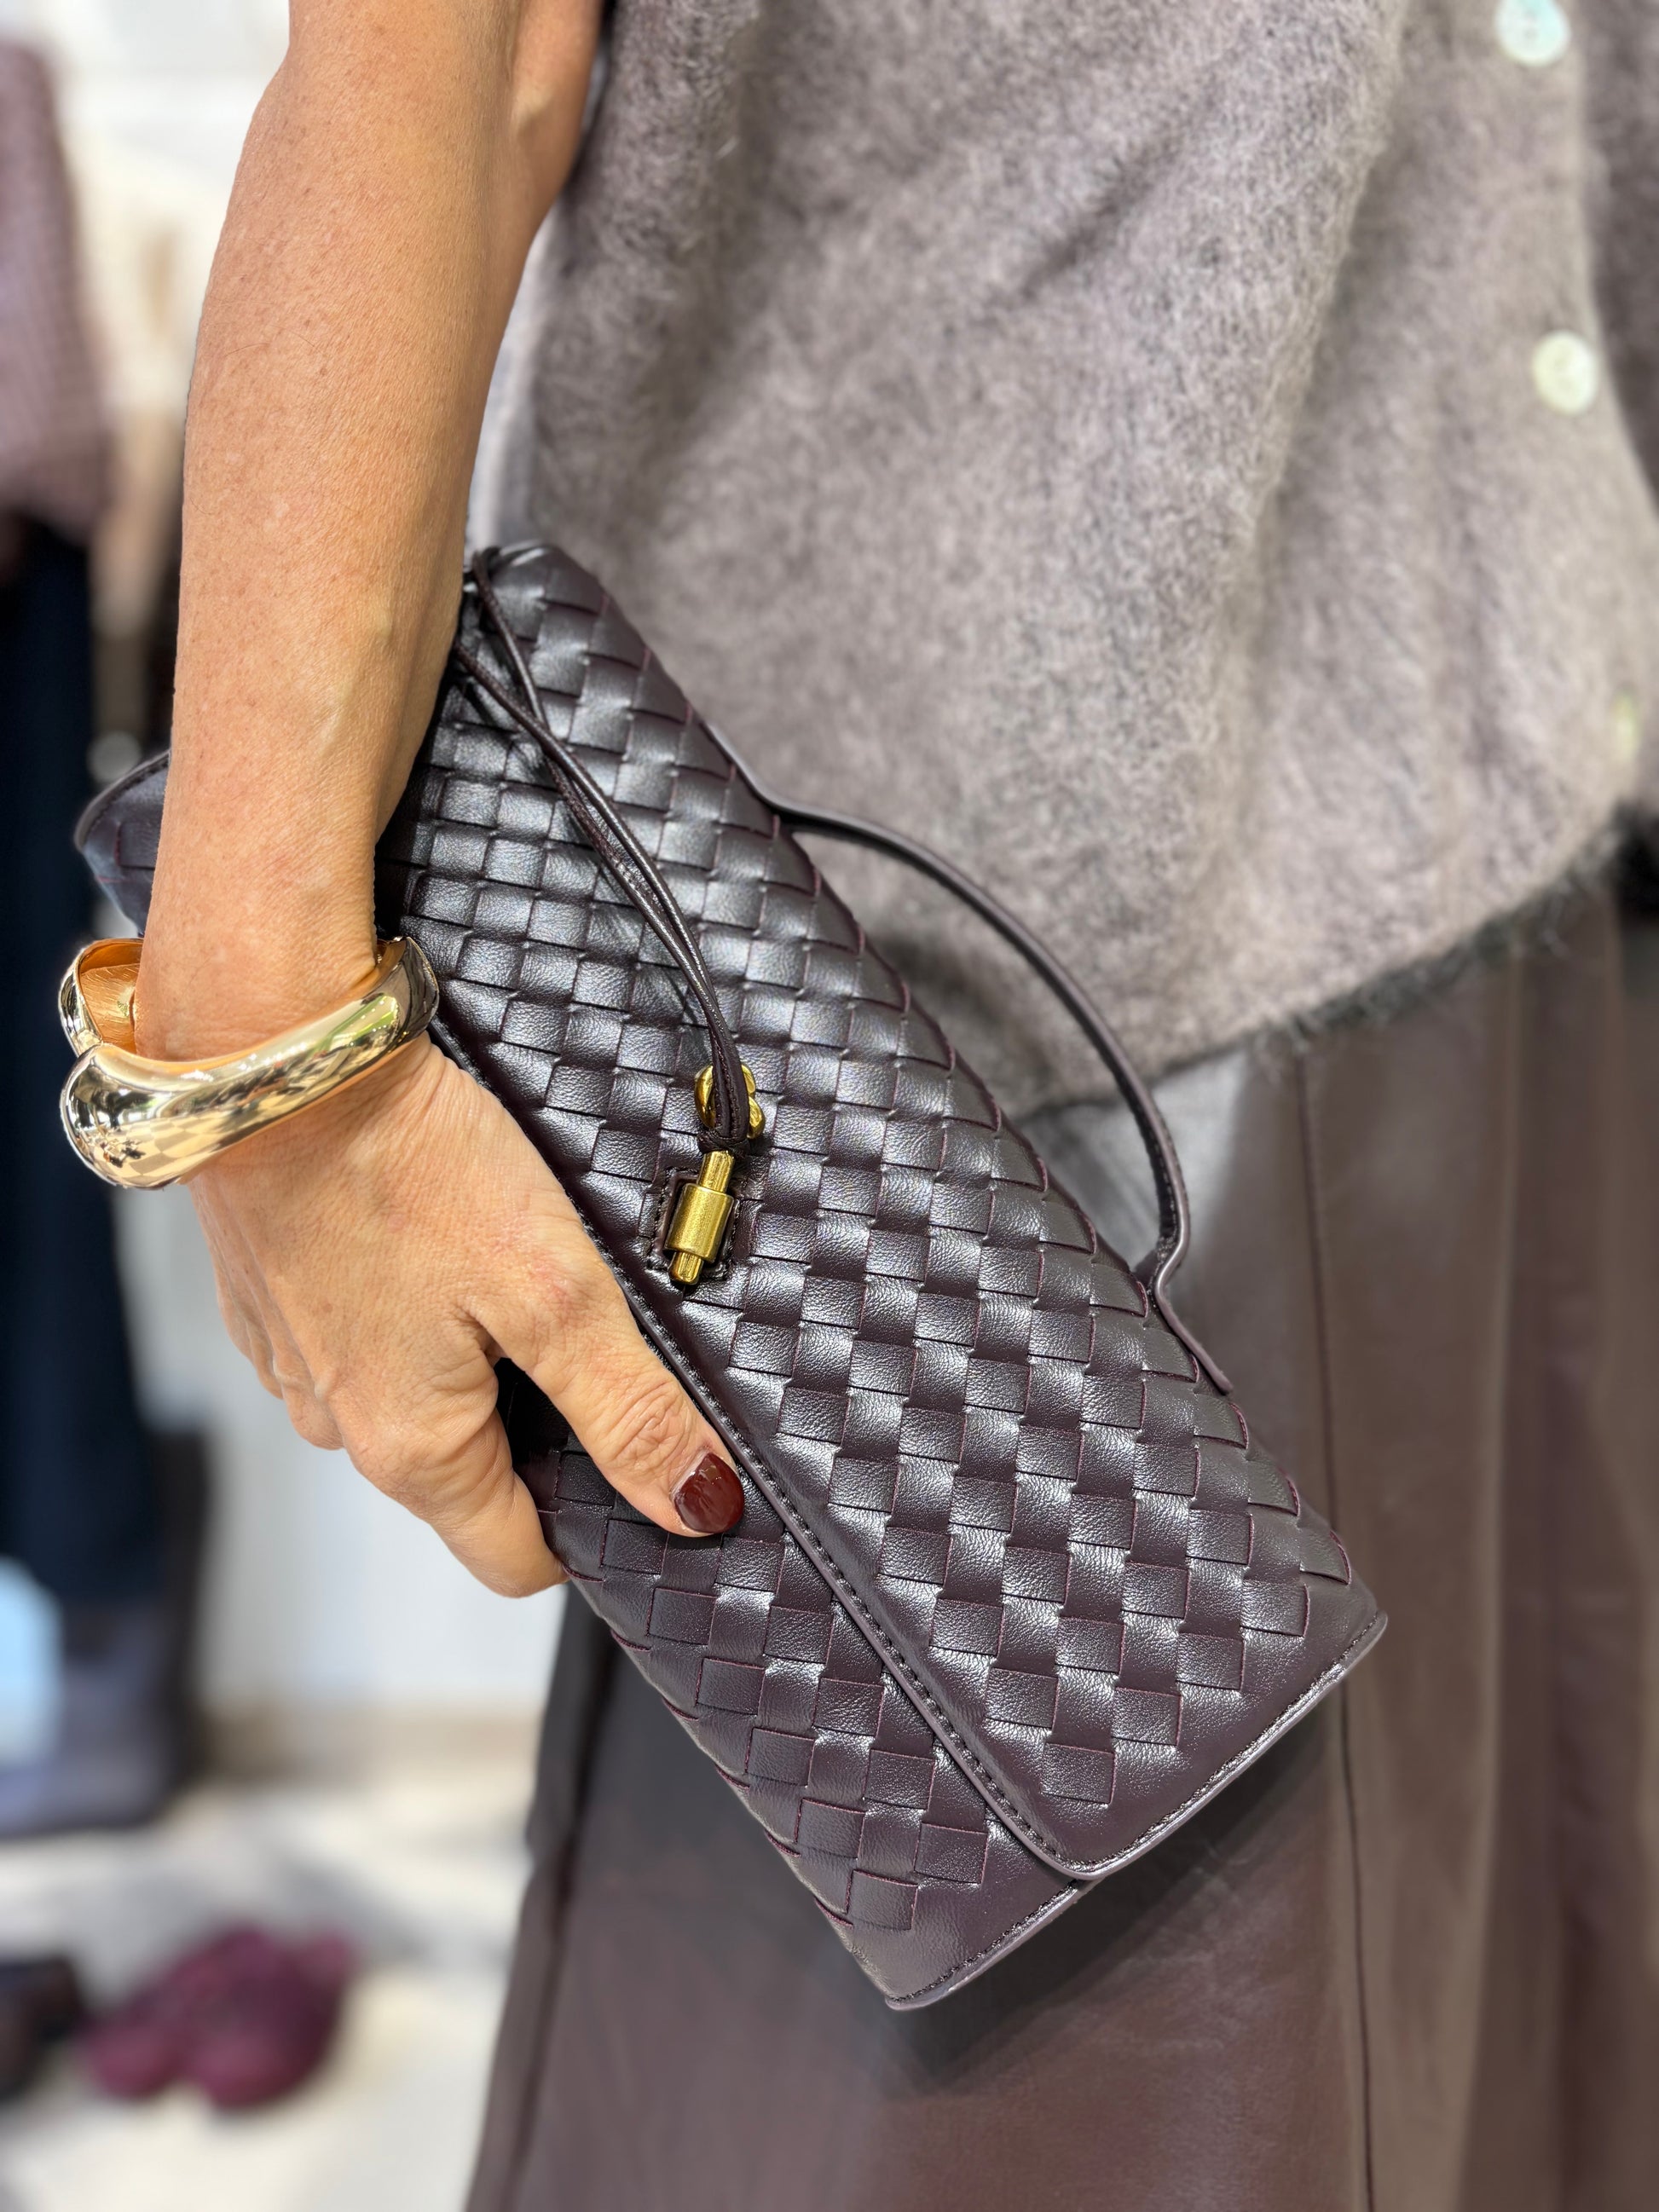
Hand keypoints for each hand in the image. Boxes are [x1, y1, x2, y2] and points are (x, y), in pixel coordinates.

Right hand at [185, 1034, 744, 1594]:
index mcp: (411, 1451)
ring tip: (509, 1257)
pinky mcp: (277, 1300)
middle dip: (539, 1416)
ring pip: (419, 1400)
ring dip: (475, 1352)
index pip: (517, 1558)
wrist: (274, 1052)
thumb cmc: (406, 1162)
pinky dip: (414, 1302)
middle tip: (581, 1314)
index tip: (639, 1448)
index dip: (593, 1518)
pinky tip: (440, 1231)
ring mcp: (296, 1365)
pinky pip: (367, 1336)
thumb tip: (696, 1506)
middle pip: (472, 1477)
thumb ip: (627, 1408)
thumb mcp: (554, 1290)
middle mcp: (340, 1426)